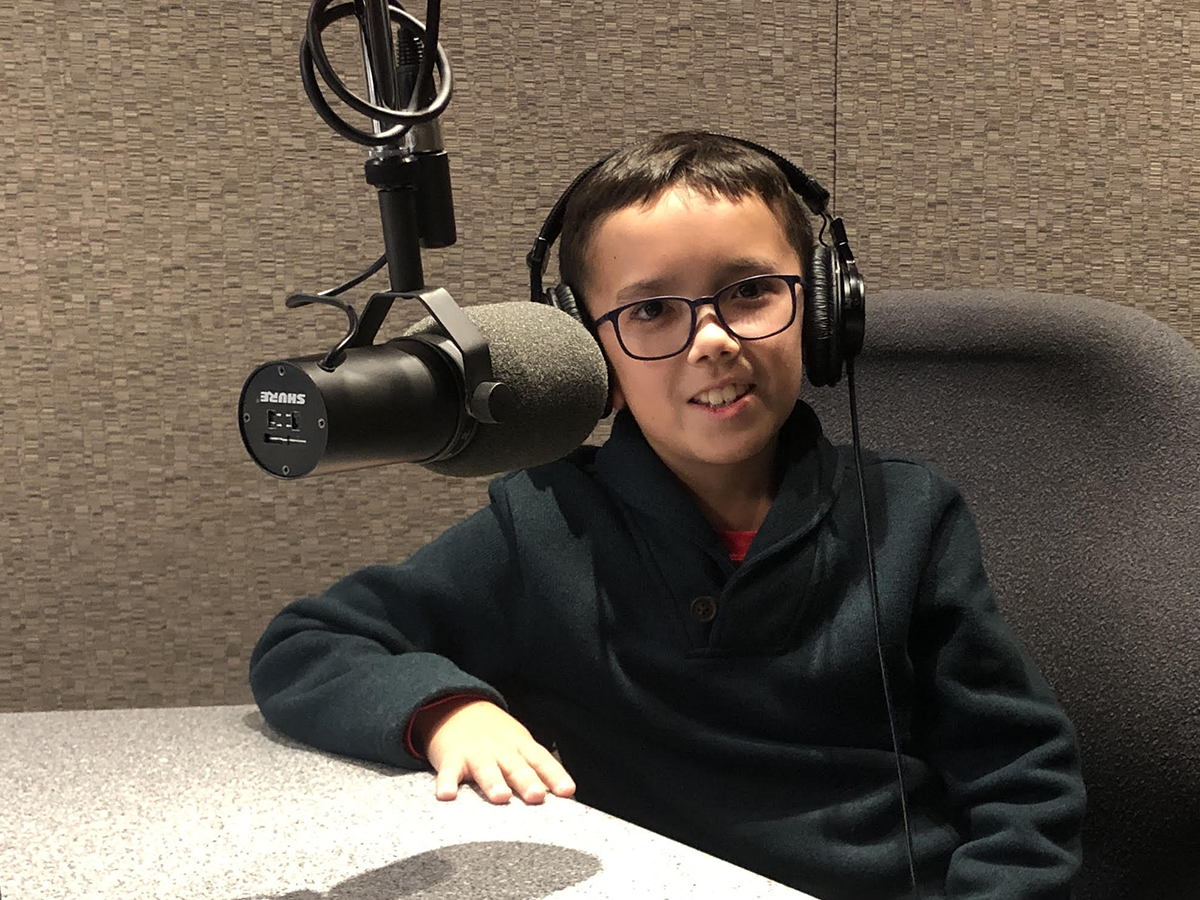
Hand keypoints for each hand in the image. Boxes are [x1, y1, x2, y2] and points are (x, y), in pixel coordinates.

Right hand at [413, 698, 575, 804]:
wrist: (457, 706)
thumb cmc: (495, 736)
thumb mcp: (519, 744)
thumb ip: (537, 768)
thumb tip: (566, 794)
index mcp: (520, 746)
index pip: (541, 760)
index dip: (555, 775)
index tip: (567, 791)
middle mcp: (501, 749)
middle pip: (516, 766)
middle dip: (527, 781)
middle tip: (537, 796)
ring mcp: (476, 753)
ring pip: (486, 769)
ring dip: (494, 782)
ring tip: (501, 797)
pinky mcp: (451, 758)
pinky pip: (449, 772)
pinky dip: (447, 783)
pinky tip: (446, 796)